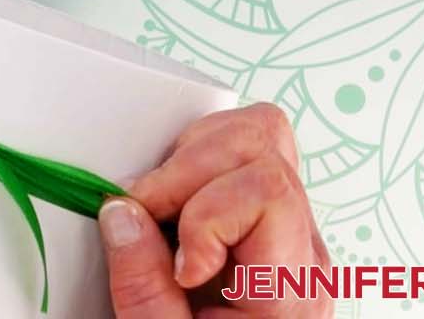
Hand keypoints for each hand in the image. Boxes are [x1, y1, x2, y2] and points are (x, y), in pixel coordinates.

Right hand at [97, 103, 331, 317]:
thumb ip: (142, 285)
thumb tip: (121, 214)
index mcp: (289, 287)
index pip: (266, 188)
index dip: (204, 211)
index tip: (178, 264)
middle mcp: (302, 249)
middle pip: (262, 145)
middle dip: (186, 169)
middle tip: (148, 217)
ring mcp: (291, 230)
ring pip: (259, 136)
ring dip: (191, 158)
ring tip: (161, 209)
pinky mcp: (270, 223)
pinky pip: (246, 158)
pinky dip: (197, 165)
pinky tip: (174, 210)